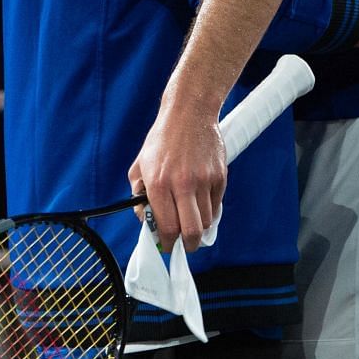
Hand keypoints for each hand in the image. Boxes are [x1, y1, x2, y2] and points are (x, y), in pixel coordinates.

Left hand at [127, 103, 225, 252]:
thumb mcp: (140, 165)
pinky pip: (216, 205)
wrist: (189, 113)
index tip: (167, 245)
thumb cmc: (163, 140)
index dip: (168, 243)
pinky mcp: (220, 175)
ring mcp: (204, 180)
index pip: (167, 227)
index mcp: (159, 183)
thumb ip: (138, 196)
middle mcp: (183, 184)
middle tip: (185, 244)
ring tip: (191, 219)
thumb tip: (145, 220)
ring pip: (207, 221)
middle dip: (188, 245)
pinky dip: (209, 210)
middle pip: (192, 231)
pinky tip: (201, 203)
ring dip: (199, 226)